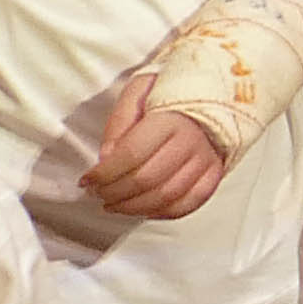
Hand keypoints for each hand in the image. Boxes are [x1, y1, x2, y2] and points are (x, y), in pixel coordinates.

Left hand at [79, 68, 235, 220]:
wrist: (213, 90)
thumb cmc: (171, 91)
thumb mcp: (138, 92)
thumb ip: (119, 122)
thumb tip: (106, 157)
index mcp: (170, 118)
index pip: (131, 154)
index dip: (104, 173)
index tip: (87, 180)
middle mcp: (192, 140)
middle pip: (147, 179)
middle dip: (115, 192)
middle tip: (98, 194)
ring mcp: (207, 159)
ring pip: (167, 196)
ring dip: (135, 207)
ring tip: (115, 205)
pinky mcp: (215, 172)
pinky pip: (191, 202)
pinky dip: (165, 212)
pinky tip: (145, 209)